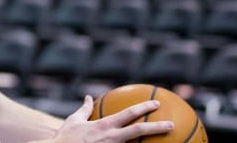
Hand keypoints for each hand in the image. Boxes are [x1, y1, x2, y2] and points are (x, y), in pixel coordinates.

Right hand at [48, 95, 173, 142]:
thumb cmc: (66, 137)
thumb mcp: (74, 120)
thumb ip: (84, 109)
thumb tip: (88, 98)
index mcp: (104, 125)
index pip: (129, 114)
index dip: (144, 107)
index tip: (156, 104)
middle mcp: (111, 137)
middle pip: (139, 130)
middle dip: (157, 127)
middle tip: (171, 124)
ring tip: (168, 140)